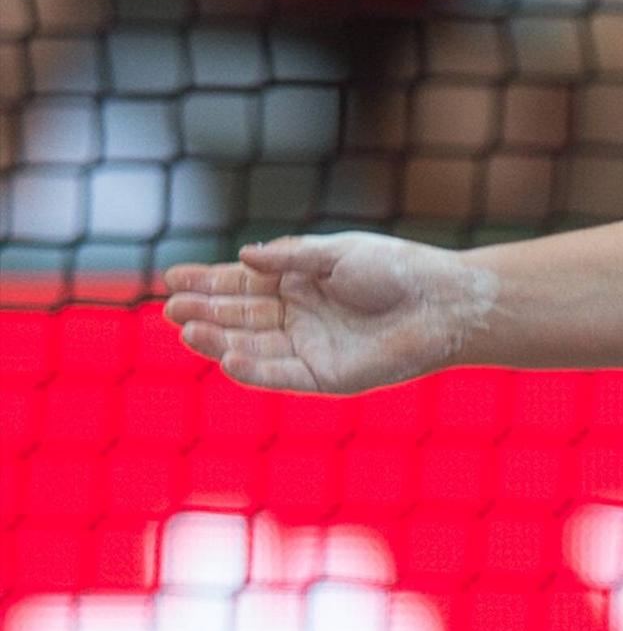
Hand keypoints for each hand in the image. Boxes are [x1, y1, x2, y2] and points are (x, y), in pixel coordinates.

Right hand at [161, 233, 496, 394]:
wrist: (443, 303)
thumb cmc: (397, 270)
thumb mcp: (338, 253)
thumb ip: (291, 257)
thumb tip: (243, 255)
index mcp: (299, 282)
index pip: (243, 283)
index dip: (208, 281)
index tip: (172, 277)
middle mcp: (298, 317)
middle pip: (240, 316)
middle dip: (205, 311)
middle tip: (170, 307)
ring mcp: (309, 348)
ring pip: (253, 346)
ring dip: (219, 340)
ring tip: (188, 329)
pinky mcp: (326, 377)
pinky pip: (281, 376)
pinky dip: (253, 369)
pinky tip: (228, 357)